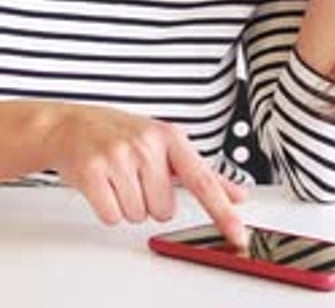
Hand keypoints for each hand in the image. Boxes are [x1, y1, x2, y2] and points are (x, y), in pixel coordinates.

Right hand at [42, 104, 246, 246]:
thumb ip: (203, 172)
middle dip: (149, 200)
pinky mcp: (92, 171)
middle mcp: (147, 144)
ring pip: (138, 216)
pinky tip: (103, 185)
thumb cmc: (122, 134)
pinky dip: (107, 209)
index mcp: (170, 137)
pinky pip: (112, 217)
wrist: (72, 126)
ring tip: (118, 178)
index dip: (221, 210)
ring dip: (127, 205)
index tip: (237, 233)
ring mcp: (119, 156)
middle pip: (164, 210)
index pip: (203, 180)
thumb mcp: (165, 143)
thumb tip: (238, 194)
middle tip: (135, 176)